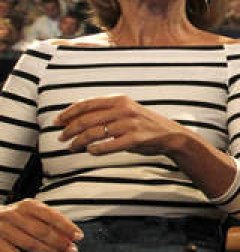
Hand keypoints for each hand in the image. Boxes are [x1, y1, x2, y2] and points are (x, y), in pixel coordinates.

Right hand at [0, 199, 82, 251]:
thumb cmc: (16, 218)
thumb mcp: (32, 212)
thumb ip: (50, 220)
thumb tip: (71, 235)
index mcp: (27, 206)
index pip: (51, 216)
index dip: (67, 227)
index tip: (78, 236)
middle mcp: (14, 216)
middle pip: (42, 232)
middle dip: (61, 243)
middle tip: (73, 250)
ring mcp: (2, 230)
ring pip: (31, 245)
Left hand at [56, 95, 191, 157]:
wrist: (170, 134)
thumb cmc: (143, 124)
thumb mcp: (126, 110)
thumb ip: (105, 111)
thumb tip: (74, 118)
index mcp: (119, 99)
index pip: (86, 104)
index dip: (68, 113)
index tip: (57, 122)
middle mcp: (123, 110)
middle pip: (86, 120)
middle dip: (69, 130)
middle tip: (61, 138)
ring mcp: (129, 124)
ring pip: (93, 134)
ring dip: (78, 142)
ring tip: (72, 148)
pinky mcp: (135, 139)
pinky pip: (107, 146)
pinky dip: (95, 150)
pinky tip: (91, 151)